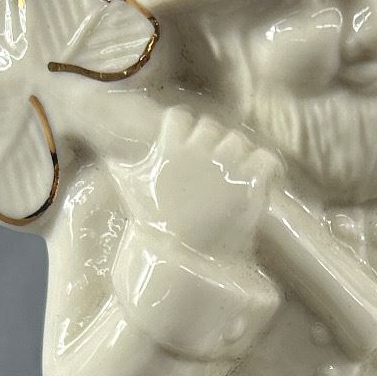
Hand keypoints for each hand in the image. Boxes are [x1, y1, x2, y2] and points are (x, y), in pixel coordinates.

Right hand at [120, 105, 277, 255]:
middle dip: (210, 142)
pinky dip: (266, 166)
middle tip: (211, 165)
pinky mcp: (248, 185)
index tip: (185, 143)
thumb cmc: (154, 227)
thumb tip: (110, 157)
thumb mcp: (133, 193)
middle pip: (210, 127)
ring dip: (236, 154)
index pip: (179, 117)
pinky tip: (262, 178)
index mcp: (171, 150)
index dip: (184, 128)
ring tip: (234, 173)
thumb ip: (123, 170)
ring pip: (236, 140)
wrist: (180, 258)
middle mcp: (200, 151)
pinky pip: (266, 159)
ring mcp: (226, 167)